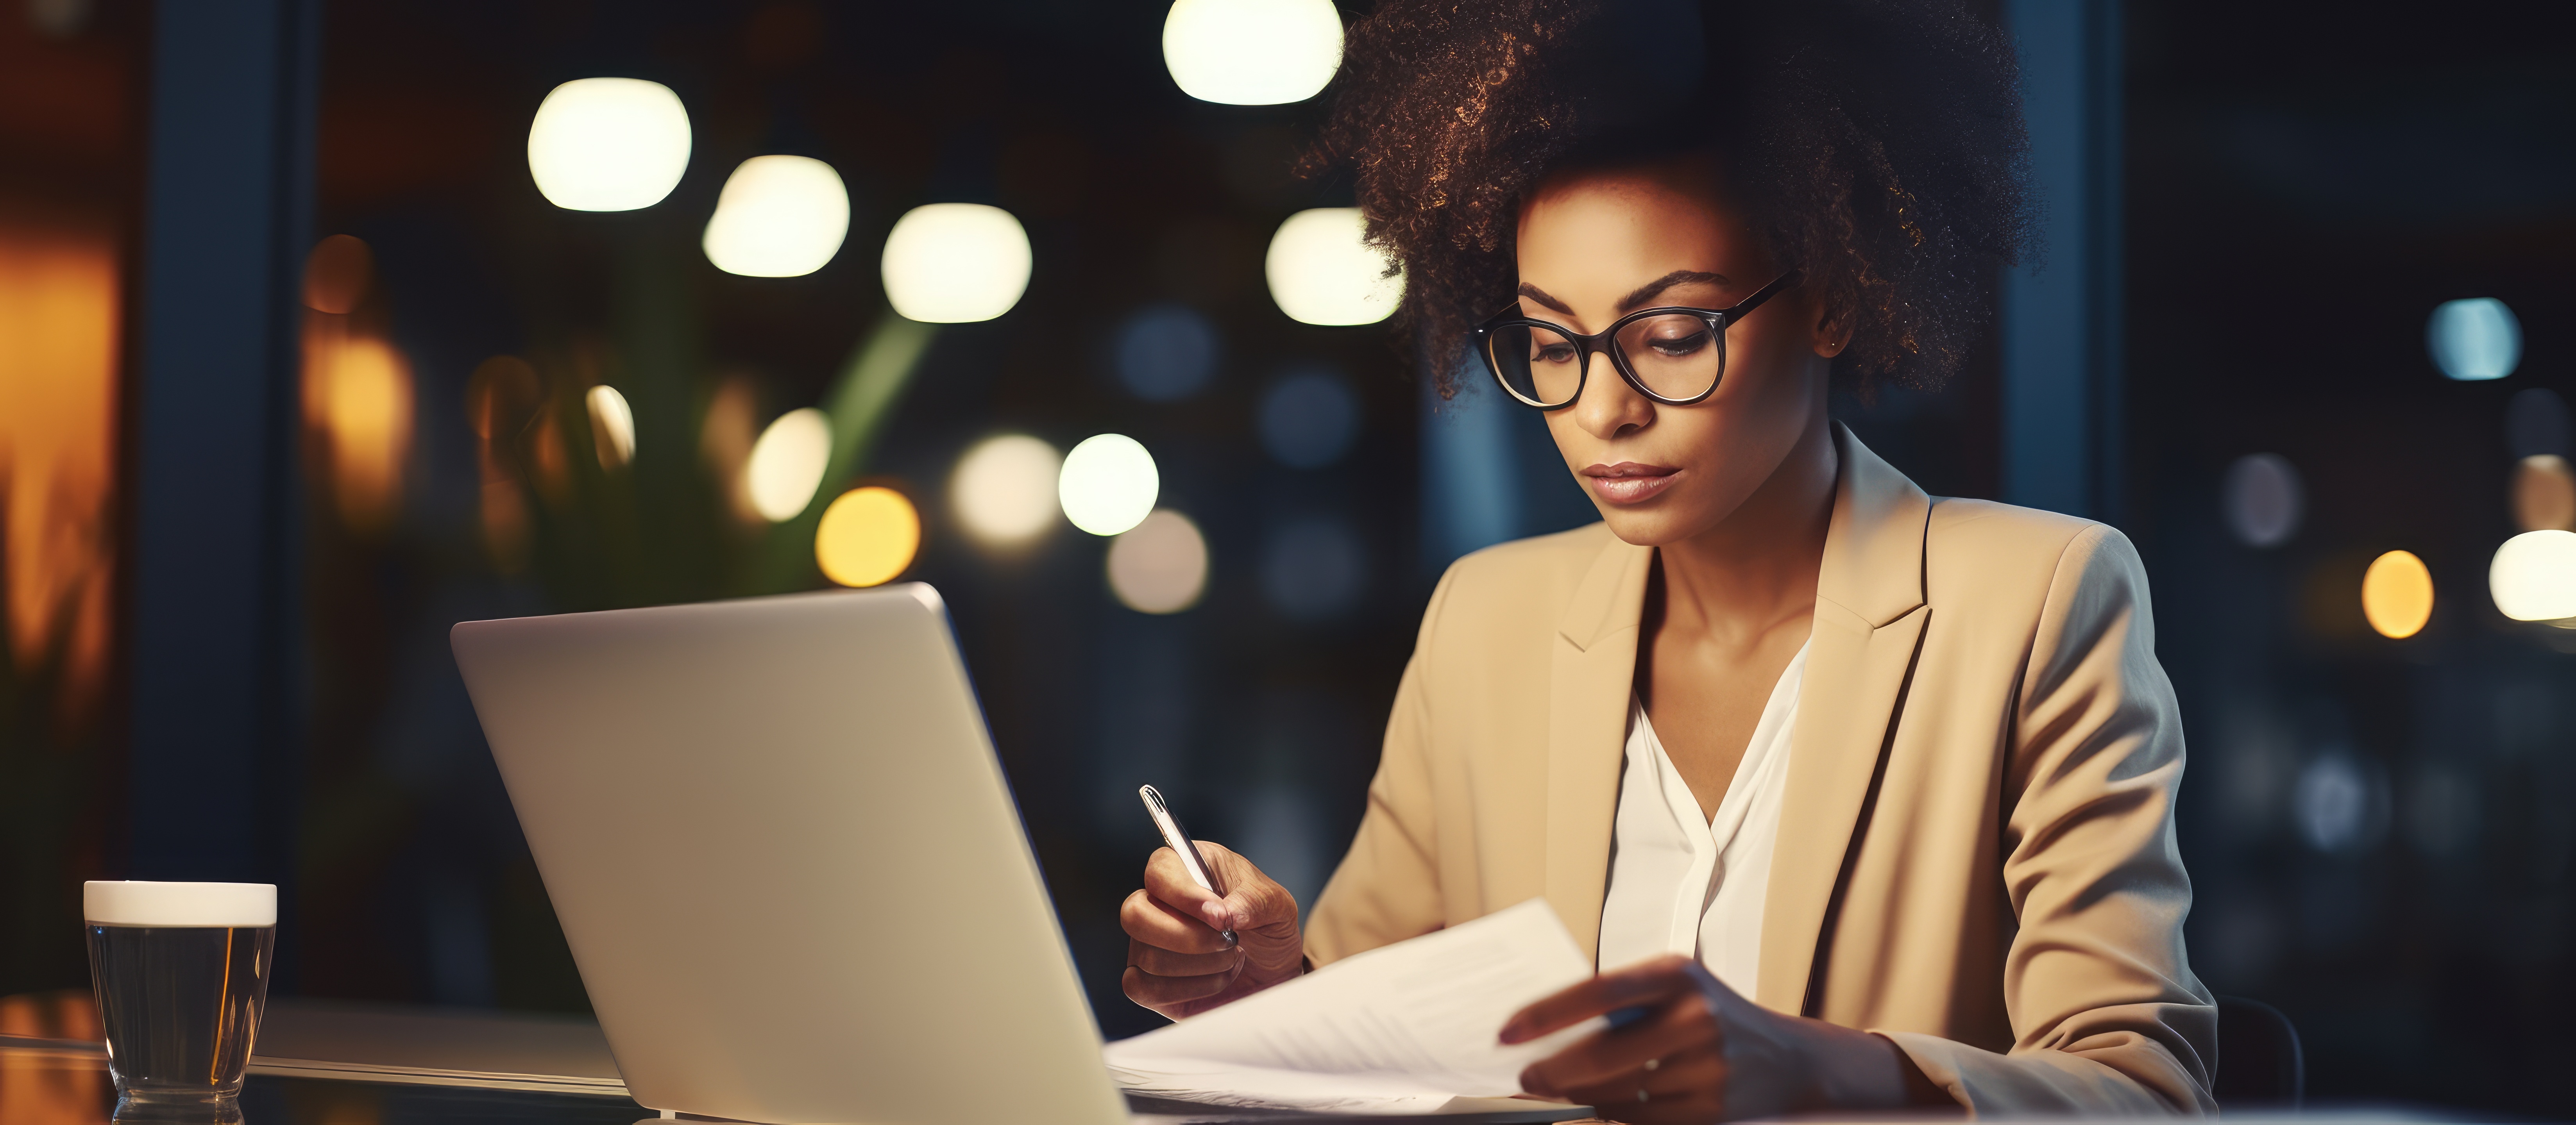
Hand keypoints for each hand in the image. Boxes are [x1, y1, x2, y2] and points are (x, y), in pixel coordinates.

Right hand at [1119, 842, 1303, 1019]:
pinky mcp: (1148, 984)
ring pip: (1147, 957)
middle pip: (1135, 914)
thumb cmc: (1267, 927)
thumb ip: (1255, 901)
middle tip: (1229, 940)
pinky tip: (1214, 981)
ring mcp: (1147, 945)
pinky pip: (1142, 989)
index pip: (1160, 871)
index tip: (1220, 916)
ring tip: (1231, 958)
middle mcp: (1157, 905)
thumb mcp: (1277, 905)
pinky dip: (1187, 990)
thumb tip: (1225, 912)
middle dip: (1186, 936)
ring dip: (1202, 965)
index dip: (1184, 895)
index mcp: (1185, 869)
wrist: (1274, 970)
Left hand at [1501, 955, 1949, 1122]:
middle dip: (1553, 1074)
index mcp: (1676, 975)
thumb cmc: (1711, 1015)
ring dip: (1583, 1100)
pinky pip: (1640, 1123)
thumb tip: (1540, 1035)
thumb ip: (1617, 1003)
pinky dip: (1615, 1119)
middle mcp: (1695, 1018)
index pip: (1599, 991)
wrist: (1790, 1061)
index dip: (1546, 1014)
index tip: (1505, 1032)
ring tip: (1568, 1091)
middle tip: (1526, 1080)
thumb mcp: (1672, 988)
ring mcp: (1707, 1070)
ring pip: (1617, 1097)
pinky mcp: (1713, 1114)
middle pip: (1602, 1056)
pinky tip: (1606, 1108)